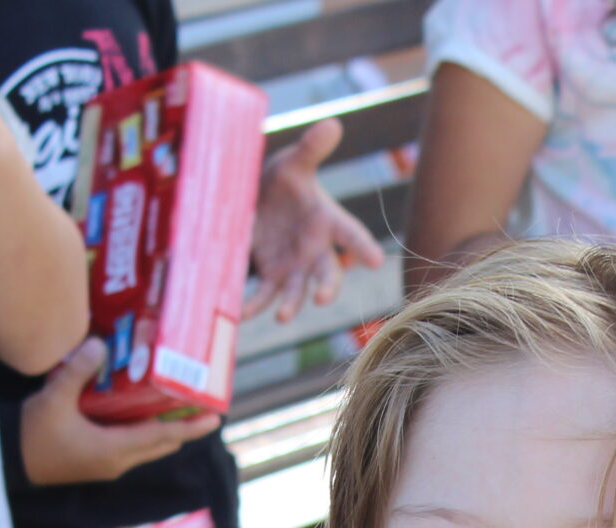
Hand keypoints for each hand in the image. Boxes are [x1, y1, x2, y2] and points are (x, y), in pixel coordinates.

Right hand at [22, 340, 223, 484]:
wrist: (9, 459)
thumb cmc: (33, 433)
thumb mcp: (53, 398)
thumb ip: (77, 371)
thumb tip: (100, 344)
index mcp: (114, 450)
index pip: (162, 437)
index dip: (190, 427)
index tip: (215, 418)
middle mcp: (118, 461)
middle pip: (162, 444)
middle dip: (183, 426)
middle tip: (201, 405)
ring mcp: (109, 464)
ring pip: (148, 447)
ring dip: (164, 429)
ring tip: (177, 404)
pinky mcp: (99, 462)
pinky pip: (132, 446)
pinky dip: (143, 430)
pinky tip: (141, 410)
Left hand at [244, 118, 388, 324]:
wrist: (258, 202)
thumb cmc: (284, 182)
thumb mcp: (293, 164)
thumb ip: (312, 149)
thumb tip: (333, 123)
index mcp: (327, 221)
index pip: (350, 234)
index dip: (363, 247)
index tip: (375, 261)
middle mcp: (315, 250)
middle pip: (327, 272)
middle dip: (327, 286)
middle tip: (322, 298)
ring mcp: (294, 267)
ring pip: (296, 291)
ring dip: (291, 305)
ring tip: (283, 316)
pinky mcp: (270, 276)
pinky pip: (263, 294)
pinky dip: (253, 306)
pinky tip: (240, 313)